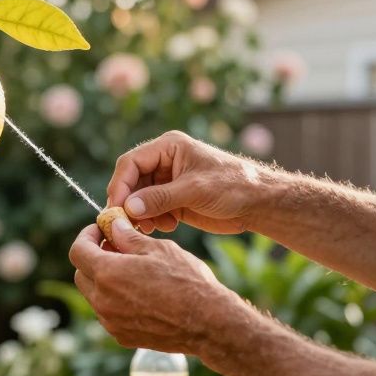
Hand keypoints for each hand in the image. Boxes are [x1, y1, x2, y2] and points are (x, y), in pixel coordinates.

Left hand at [68, 217, 240, 354]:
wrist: (208, 323)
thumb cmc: (187, 281)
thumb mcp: (159, 249)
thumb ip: (128, 238)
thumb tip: (112, 227)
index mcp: (108, 274)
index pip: (78, 251)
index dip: (87, 236)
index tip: (100, 231)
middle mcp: (103, 301)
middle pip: (81, 274)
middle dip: (93, 258)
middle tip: (116, 248)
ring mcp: (111, 322)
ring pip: (94, 296)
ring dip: (104, 281)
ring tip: (131, 271)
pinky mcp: (122, 337)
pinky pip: (108, 314)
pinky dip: (115, 300)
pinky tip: (140, 293)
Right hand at [108, 130, 270, 234]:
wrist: (258, 202)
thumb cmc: (232, 186)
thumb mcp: (195, 190)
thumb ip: (160, 198)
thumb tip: (129, 208)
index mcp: (168, 147)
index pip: (130, 163)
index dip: (120, 185)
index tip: (117, 208)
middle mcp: (164, 162)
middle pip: (131, 181)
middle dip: (129, 203)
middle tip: (127, 224)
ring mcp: (168, 182)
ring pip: (139, 198)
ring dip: (140, 214)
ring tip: (151, 227)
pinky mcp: (174, 200)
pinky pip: (151, 210)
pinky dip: (153, 220)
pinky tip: (167, 226)